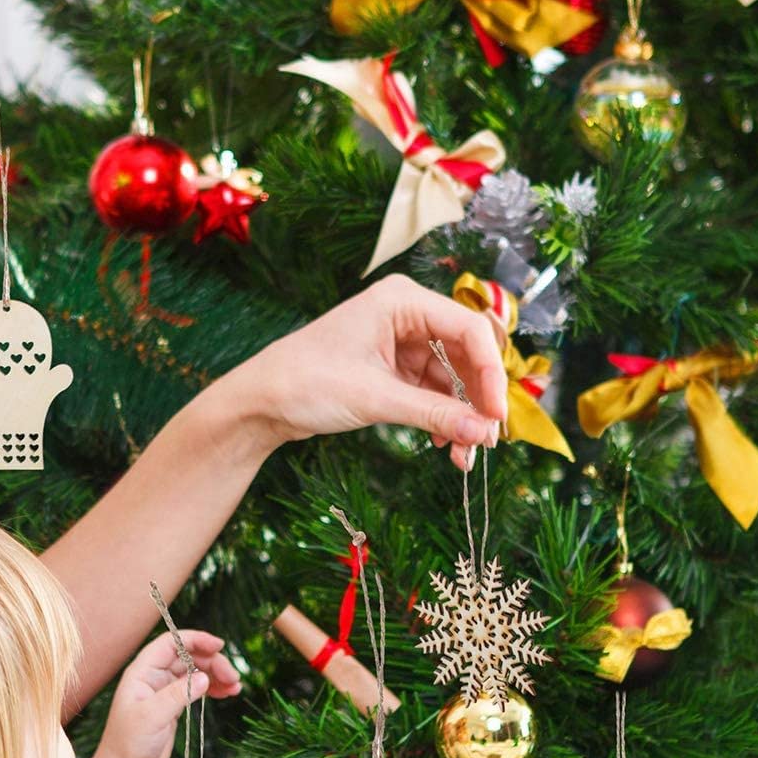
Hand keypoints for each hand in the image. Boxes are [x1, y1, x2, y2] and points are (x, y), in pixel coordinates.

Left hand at [72, 629, 239, 757]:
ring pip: (196, 671)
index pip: (170, 643)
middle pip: (188, 656)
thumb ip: (177, 695)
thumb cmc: (130, 743)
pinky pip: (197, 688)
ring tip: (236, 687)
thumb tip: (204, 678)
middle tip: (233, 677)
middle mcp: (153, 676)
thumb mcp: (152, 717)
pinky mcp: (175, 704)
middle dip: (212, 662)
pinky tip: (228, 693)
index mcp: (142, 672)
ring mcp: (165, 690)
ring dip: (217, 675)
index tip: (218, 645)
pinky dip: (214, 688)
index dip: (195, 640)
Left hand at [217, 273, 507, 469]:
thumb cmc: (306, 383)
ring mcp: (400, 343)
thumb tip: (483, 433)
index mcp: (403, 301)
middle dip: (478, 399)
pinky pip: (431, 392)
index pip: (469, 330)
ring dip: (461, 416)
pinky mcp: (392, 369)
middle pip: (465, 354)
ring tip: (464, 456)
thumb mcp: (375, 399)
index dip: (491, 374)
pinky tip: (445, 445)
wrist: (260, 402)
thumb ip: (433, 414)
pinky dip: (441, 418)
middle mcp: (407, 315)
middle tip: (488, 441)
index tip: (497, 417)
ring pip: (450, 378)